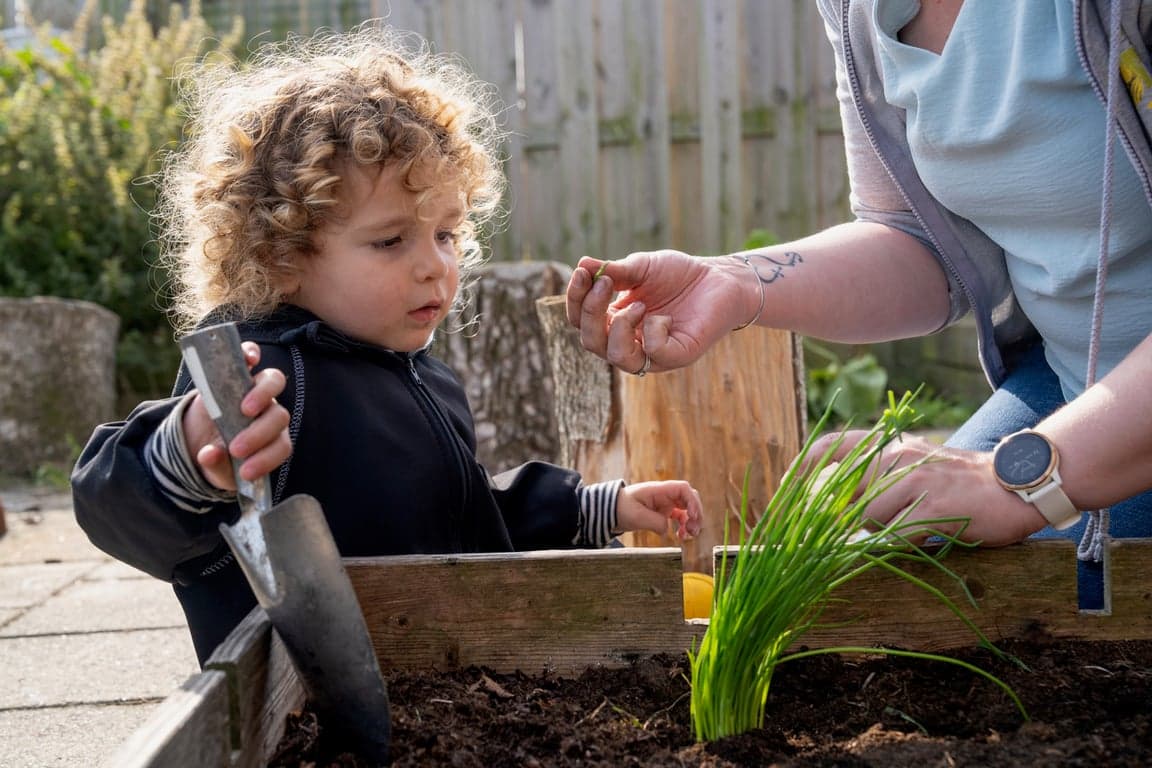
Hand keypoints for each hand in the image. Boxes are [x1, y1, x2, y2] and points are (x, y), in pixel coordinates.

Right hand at [182, 342, 291, 489]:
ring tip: (243, 410)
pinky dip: (250, 353)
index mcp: (272, 440)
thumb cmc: (216, 456)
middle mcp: (269, 413)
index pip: (282, 447)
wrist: (198, 439)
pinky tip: (247, 359)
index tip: (245, 472)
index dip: (267, 459)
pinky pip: (250, 356)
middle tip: (236, 448)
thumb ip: (215, 465)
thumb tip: (209, 454)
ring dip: (262, 395)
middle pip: (279, 416)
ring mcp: (255, 390)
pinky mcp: (236, 372)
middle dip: (259, 434)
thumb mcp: (215, 469)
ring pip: (273, 382)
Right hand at [564, 251, 747, 373]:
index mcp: (614, 321)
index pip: (580, 320)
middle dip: (591, 312)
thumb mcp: (642, 268)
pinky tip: (666, 317)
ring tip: (639, 304)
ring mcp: (652, 353)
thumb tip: (582, 264)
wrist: (720, 278)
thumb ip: (613, 271)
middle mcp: (629, 341)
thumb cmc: (679, 275)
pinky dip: (654, 332)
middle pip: (591, 341)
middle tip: (606, 284)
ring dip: (619, 327)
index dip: (575, 300)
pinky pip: (654, 354)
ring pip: (616, 357)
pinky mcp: (678, 356)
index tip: (582, 272)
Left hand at [615, 480, 703, 540]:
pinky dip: (683, 526)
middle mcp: (665, 495)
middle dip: (696, 513)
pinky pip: (680, 517)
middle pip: (690, 499)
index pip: (683, 489)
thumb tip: (667, 529)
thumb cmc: (621, 508)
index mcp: (659, 490)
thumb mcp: (637, 517)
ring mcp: (665, 503)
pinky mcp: (663, 512)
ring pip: (687, 509)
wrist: (610, 511)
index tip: (692, 516)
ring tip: (689, 535)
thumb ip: (655, 522)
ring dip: (692, 521)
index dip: (692, 501)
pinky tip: (680, 536)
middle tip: (694, 529)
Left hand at [809, 430, 1049, 546]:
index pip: (831, 446)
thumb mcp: (918, 467)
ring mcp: (916, 481)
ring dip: (877, 533)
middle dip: (832, 516)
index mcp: (890, 446)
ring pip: (867, 515)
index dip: (802, 469)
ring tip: (908, 530)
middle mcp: (898, 457)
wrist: (1020, 483)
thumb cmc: (965, 483)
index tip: (786, 492)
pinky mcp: (936, 507)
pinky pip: (897, 534)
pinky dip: (897, 545)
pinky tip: (918, 541)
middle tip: (833, 535)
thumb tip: (842, 505)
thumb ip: (881, 478)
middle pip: (842, 488)